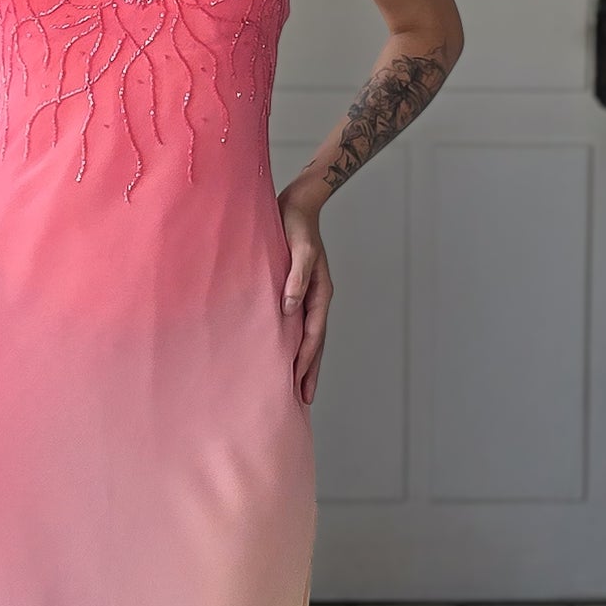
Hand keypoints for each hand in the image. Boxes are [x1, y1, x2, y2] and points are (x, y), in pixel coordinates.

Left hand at [276, 186, 332, 406]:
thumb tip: (288, 310)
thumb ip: (295, 279)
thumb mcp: (299, 250)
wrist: (296, 204)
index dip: (306, 361)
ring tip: (298, 387)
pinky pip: (297, 323)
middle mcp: (316, 298)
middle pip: (315, 343)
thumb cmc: (296, 226)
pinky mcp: (296, 289)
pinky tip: (285, 352)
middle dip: (310, 372)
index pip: (313, 335)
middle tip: (304, 401)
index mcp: (320, 292)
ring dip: (304, 362)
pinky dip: (294, 342)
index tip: (299, 384)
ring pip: (308, 336)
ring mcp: (308, 295)